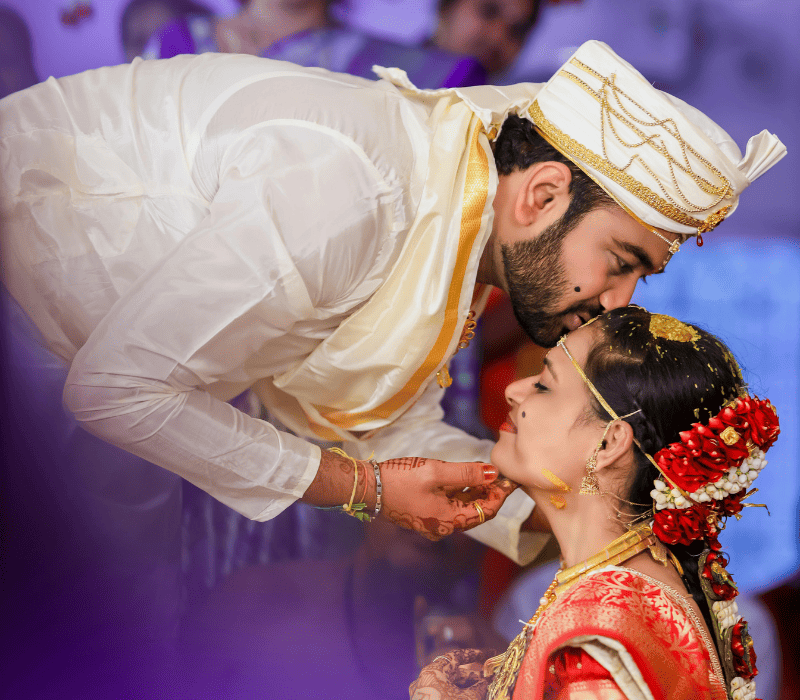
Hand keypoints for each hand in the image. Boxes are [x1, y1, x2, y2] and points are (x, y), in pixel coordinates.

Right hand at [379, 458, 515, 539]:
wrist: (369, 488)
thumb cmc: (400, 479)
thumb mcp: (436, 472)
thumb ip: (467, 473)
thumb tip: (494, 474)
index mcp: (449, 520)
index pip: (485, 511)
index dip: (500, 494)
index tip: (511, 478)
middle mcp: (444, 527)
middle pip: (476, 512)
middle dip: (490, 493)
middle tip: (502, 474)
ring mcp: (434, 523)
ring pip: (464, 509)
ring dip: (477, 492)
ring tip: (488, 473)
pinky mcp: (426, 515)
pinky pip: (451, 507)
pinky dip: (462, 494)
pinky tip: (466, 479)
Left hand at [410, 649, 498, 699]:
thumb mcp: (469, 699)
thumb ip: (479, 687)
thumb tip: (489, 680)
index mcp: (433, 671)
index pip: (456, 656)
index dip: (475, 654)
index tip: (491, 653)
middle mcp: (425, 680)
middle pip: (454, 672)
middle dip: (475, 675)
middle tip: (492, 677)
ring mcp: (424, 694)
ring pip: (451, 685)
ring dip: (469, 687)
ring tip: (486, 689)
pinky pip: (445, 695)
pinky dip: (460, 695)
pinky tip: (475, 697)